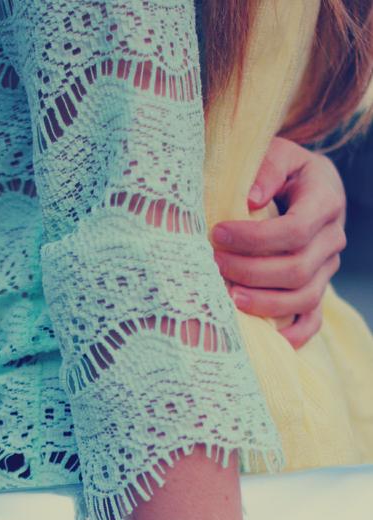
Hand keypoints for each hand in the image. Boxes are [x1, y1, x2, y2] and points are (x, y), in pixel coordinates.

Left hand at [210, 136, 347, 348]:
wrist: (302, 184)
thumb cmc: (279, 170)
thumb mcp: (275, 153)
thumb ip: (266, 169)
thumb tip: (250, 200)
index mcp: (325, 200)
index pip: (295, 230)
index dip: (255, 238)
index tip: (218, 233)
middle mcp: (332, 237)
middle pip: (297, 269)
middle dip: (251, 271)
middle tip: (214, 266)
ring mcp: (327, 268)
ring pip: (305, 297)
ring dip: (265, 303)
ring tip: (229, 298)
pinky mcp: (318, 287)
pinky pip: (312, 320)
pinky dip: (293, 334)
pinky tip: (267, 339)